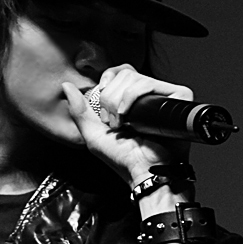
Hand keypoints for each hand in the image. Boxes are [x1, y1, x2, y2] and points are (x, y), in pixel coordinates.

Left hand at [62, 66, 192, 185]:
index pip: (119, 72)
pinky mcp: (176, 96)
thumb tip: (66, 86)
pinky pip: (149, 83)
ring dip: (120, 103)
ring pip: (134, 77)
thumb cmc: (122, 159)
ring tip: (125, 124)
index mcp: (130, 99)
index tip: (103, 105)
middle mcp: (146, 95)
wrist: (144, 171)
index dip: (108, 82)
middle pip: (124, 74)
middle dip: (110, 99)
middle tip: (116, 123)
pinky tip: (132, 118)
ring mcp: (161, 95)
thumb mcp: (93, 134)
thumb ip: (79, 110)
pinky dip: (132, 98)